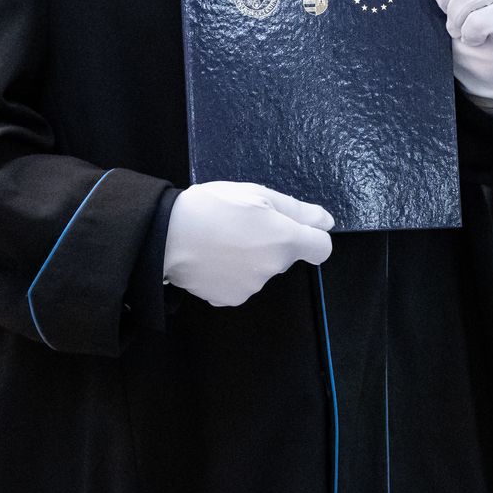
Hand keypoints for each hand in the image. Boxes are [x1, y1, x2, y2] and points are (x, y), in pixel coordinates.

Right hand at [162, 182, 333, 307]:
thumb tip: (326, 222)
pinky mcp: (229, 298)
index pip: (321, 248)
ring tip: (221, 237)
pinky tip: (212, 256)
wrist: (166, 235)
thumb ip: (297, 210)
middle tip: (243, 222)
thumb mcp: (257, 194)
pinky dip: (231, 272)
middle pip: (285, 256)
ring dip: (250, 257)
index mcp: (284, 240)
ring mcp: (251, 287)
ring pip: (261, 269)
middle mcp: (272, 269)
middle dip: (272, 242)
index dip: (312, 236)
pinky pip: (240, 283)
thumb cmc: (212, 206)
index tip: (295, 228)